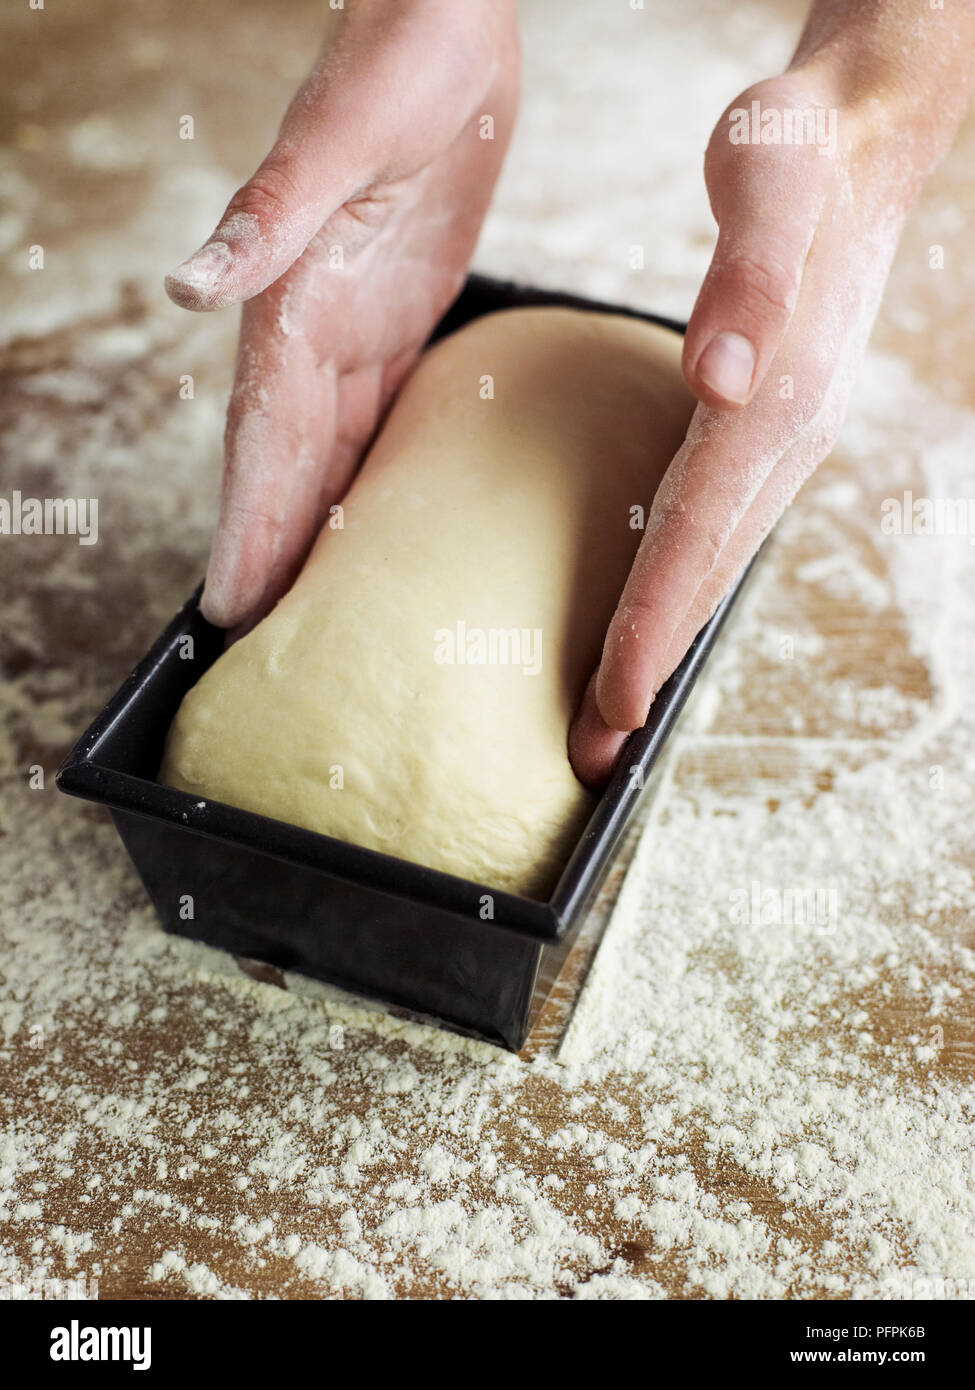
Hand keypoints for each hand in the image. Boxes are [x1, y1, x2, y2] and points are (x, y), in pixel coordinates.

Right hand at [166, 0, 519, 628]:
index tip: (229, 600)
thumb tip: (187, 292)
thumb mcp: (340, 134)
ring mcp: (355, 328)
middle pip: (286, 462)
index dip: (245, 520)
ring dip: (310, 529)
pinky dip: (363, 478)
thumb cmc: (400, 59)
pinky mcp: (398, 320)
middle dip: (270, 549)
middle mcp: (314, 326)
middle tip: (256, 638)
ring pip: (326, 452)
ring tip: (301, 606)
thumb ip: (268, 216)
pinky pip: (375, 419)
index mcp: (295, 298)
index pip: (260, 434)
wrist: (450, 21)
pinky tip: (365, 524)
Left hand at [570, 2, 974, 785]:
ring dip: (661, 643)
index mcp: (777, 403)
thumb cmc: (801, 156)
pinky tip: (646, 614)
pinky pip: (714, 529)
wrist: (856, 140)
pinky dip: (676, 588)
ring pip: (712, 565)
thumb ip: (748, 282)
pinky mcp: (765, 429)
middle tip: (593, 758)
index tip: (611, 712)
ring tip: (609, 715)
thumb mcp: (771, 186)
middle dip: (647, 670)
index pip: (697, 539)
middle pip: (704, 577)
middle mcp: (785, 440)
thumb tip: (725, 381)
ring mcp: (781, 442)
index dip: (652, 630)